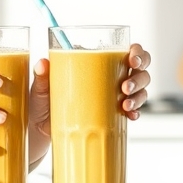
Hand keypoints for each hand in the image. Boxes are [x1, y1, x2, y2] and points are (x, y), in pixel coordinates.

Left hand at [27, 41, 153, 135]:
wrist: (42, 132)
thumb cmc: (42, 104)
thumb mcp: (41, 90)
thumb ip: (42, 77)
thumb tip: (42, 63)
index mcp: (97, 61)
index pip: (127, 50)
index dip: (137, 52)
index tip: (132, 61)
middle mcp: (110, 74)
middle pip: (140, 68)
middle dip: (140, 76)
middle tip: (126, 86)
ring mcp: (114, 94)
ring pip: (141, 88)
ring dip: (139, 95)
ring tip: (125, 105)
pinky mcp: (114, 112)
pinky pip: (134, 109)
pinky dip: (136, 112)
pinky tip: (130, 116)